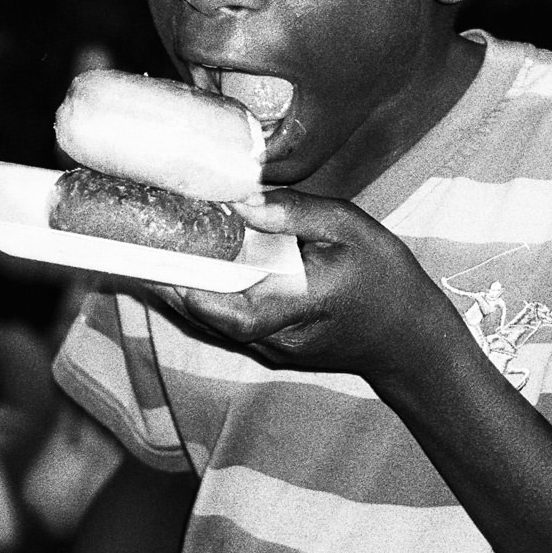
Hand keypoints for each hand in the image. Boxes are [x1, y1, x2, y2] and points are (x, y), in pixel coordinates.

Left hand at [161, 188, 455, 380]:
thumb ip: (298, 214)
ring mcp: (275, 349)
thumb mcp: (352, 229)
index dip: (195, 295)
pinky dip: (209, 297)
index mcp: (303, 304)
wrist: (410, 339)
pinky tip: (193, 267)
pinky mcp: (273, 348)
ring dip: (186, 292)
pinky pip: (232, 323)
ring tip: (155, 250)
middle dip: (174, 286)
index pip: (238, 313)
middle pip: (213, 319)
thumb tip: (242, 203)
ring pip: (218, 324)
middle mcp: (280, 337)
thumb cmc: (386, 277)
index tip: (163, 265)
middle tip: (140, 246)